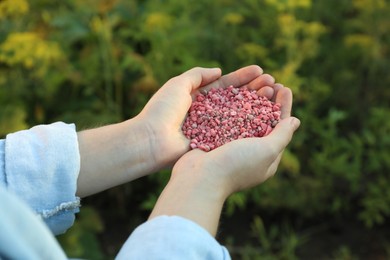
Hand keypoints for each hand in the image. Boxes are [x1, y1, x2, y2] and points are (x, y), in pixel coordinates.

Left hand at [137, 65, 277, 168]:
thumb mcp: (178, 84)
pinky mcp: (215, 143)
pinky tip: (266, 116)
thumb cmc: (162, 110)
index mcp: (200, 98)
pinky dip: (250, 124)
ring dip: (257, 104)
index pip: (226, 85)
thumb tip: (219, 71)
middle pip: (237, 99)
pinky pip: (235, 132)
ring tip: (273, 94)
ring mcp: (213, 128)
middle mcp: (209, 113)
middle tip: (272, 83)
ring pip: (240, 114)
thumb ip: (197, 75)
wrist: (151, 140)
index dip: (243, 78)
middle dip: (255, 90)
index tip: (261, 70)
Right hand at [148, 70, 299, 235]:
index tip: (285, 88)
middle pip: (263, 120)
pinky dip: (233, 103)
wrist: (199, 178)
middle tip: (270, 81)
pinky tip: (234, 89)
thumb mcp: (266, 151)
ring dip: (251, 98)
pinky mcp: (215, 139)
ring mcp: (231, 145)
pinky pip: (227, 117)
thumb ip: (282, 135)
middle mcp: (250, 151)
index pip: (280, 128)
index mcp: (266, 158)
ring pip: (245, 116)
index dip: (284, 107)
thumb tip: (295, 121)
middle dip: (268, 100)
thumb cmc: (236, 166)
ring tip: (255, 81)